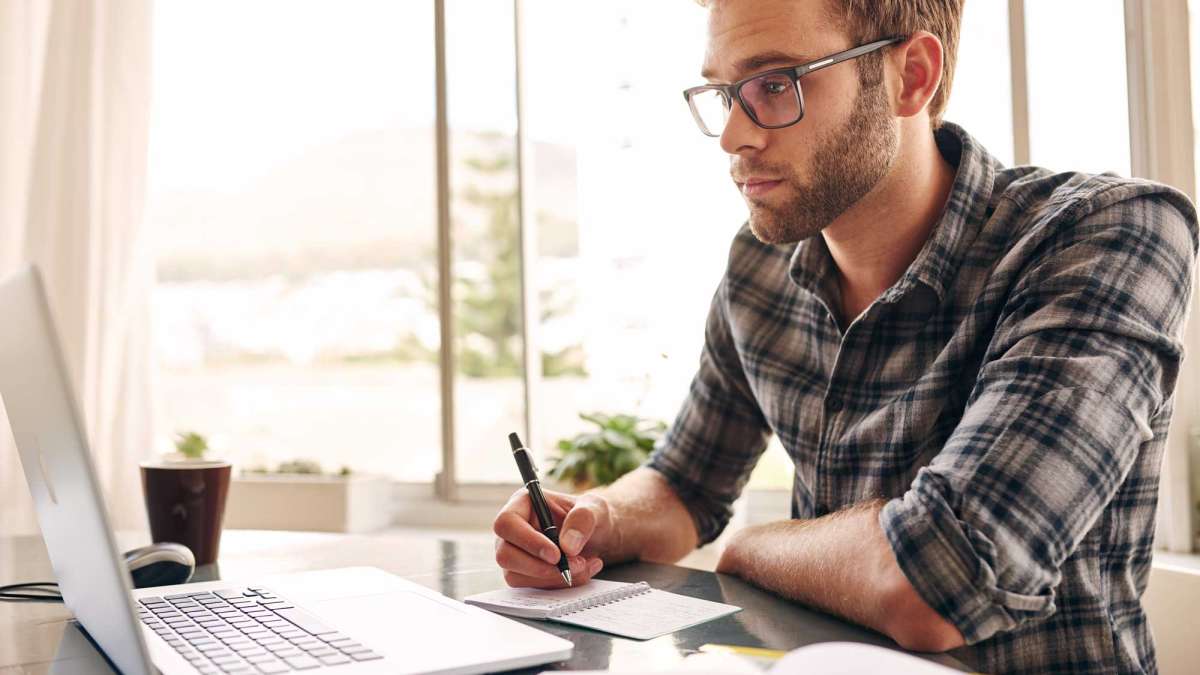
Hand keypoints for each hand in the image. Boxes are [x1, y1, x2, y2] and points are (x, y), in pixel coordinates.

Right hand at [492, 488, 616, 587]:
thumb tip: (567, 546)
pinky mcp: (523, 573)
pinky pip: (531, 587)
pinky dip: (558, 584)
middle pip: (505, 555)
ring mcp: (514, 553)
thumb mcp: (595, 509)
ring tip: (584, 565)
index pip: (507, 523)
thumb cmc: (590, 515)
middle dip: (540, 567)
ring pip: (516, 576)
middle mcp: (513, 530)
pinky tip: (581, 571)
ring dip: (553, 578)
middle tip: (575, 566)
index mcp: (523, 504)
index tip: (556, 555)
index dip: (527, 541)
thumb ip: (582, 520)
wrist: (597, 535)